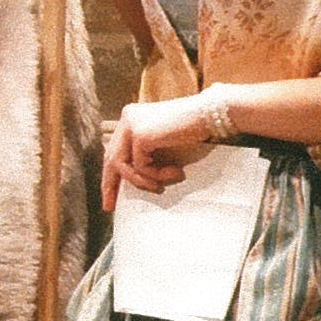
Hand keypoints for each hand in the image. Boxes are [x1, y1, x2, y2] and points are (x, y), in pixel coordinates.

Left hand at [102, 97, 212, 211]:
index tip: (108, 197)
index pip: (113, 150)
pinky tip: (177, 172)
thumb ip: (146, 156)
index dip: (110, 175)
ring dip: (143, 182)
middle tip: (111, 206)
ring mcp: (132, 124)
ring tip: (162, 187)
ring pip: (123, 165)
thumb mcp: (163, 146)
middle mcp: (128, 118)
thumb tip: (132, 181)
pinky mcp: (141, 134)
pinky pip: (140, 166)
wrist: (212, 115)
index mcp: (131, 118)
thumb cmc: (194, 132)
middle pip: (111, 158)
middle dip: (110, 185)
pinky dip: (155, 175)